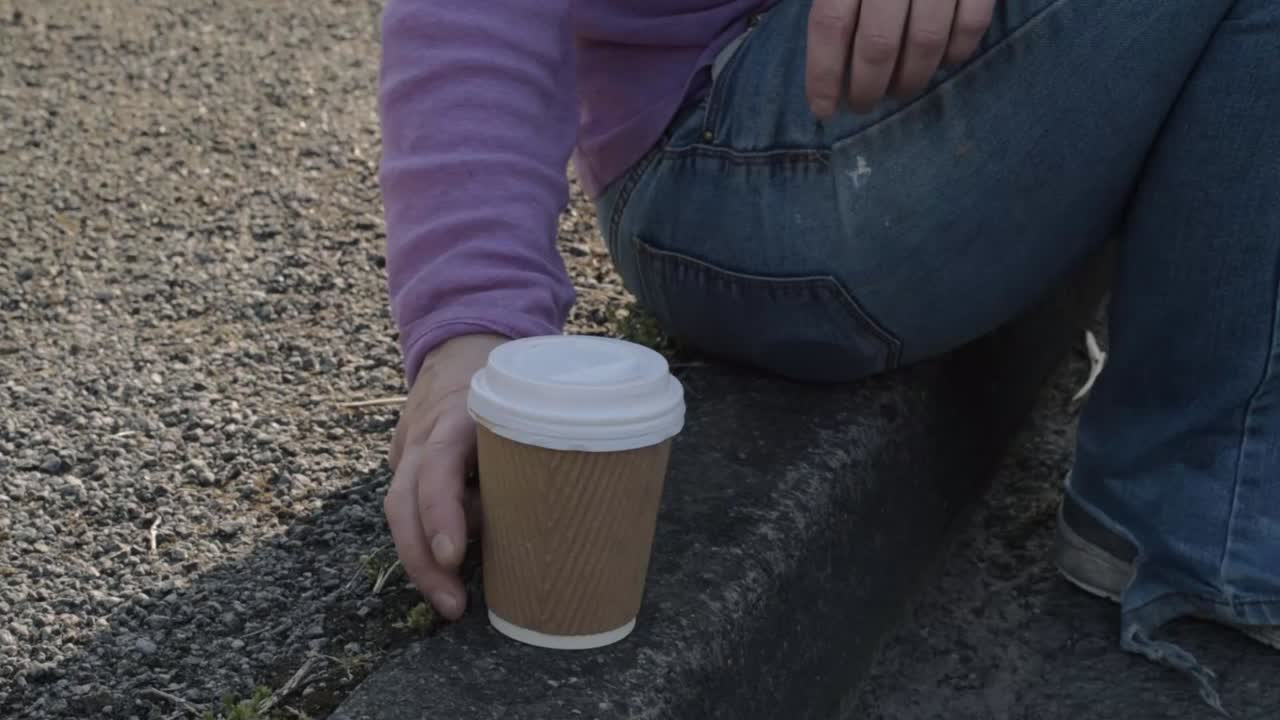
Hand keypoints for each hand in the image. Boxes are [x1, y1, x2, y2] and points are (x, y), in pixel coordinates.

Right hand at [386, 333, 506, 619]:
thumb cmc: (508, 381)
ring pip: (400, 511)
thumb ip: (526, 453)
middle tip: (454, 605)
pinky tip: (449, 566)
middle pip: (403, 503)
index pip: (437, 468)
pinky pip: (409, 506)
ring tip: (452, 599)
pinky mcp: (405, 463)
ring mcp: (406, 448)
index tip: (453, 555)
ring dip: (422, 561)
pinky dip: (426, 538)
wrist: (461, 340)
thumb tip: (536, 523)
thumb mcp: (525, 406)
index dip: (441, 513)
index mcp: (456, 414)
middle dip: (423, 561)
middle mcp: (422, 434)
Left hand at [805, 0, 995, 117]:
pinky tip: (942, 63)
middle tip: (863, 104)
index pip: (829, 25)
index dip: (823, 74)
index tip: (823, 109)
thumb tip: (828, 61)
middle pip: (877, 44)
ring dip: (910, 79)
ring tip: (900, 89)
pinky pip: (970, 27)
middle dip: (867, 87)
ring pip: (925, 42)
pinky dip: (955, 54)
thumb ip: (835, 1)